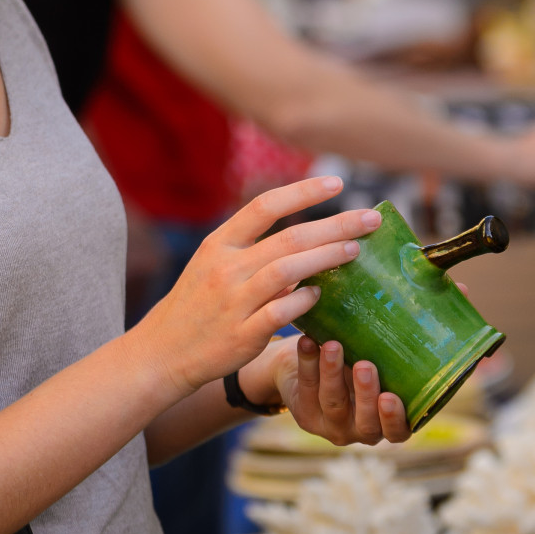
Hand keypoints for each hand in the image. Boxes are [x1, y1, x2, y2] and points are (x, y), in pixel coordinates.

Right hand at [132, 174, 380, 401]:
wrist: (163, 351)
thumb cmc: (197, 304)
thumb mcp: (212, 265)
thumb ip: (251, 249)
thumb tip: (304, 238)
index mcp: (219, 243)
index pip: (264, 206)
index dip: (303, 192)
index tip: (337, 182)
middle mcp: (226, 267)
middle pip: (288, 237)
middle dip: (335, 224)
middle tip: (370, 218)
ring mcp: (233, 301)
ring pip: (288, 270)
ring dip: (326, 258)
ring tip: (355, 250)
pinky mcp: (242, 334)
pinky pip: (281, 313)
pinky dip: (304, 300)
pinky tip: (321, 294)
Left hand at [275, 335, 410, 445]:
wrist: (309, 368)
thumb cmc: (356, 363)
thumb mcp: (374, 363)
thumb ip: (385, 359)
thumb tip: (396, 328)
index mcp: (388, 422)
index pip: (398, 431)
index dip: (395, 419)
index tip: (390, 397)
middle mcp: (362, 430)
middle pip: (365, 423)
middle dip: (365, 394)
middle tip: (365, 366)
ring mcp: (332, 426)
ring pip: (333, 403)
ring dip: (333, 373)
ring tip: (332, 346)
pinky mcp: (306, 416)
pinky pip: (307, 387)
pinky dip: (307, 361)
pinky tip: (307, 341)